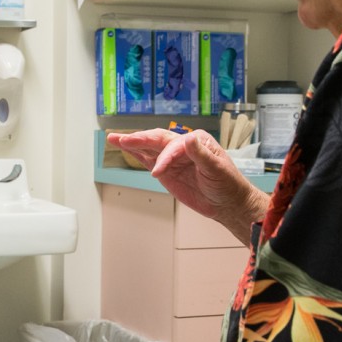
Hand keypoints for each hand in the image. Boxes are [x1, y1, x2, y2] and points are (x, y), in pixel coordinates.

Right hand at [107, 129, 266, 239]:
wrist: (227, 202)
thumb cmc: (227, 183)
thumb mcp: (217, 169)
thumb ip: (201, 155)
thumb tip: (189, 139)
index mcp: (196, 140)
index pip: (174, 146)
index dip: (165, 158)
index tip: (158, 172)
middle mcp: (182, 146)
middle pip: (157, 140)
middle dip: (139, 139)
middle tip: (123, 139)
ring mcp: (172, 158)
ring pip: (149, 148)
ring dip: (131, 143)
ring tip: (113, 139)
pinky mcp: (166, 170)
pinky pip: (149, 160)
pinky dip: (136, 154)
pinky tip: (124, 148)